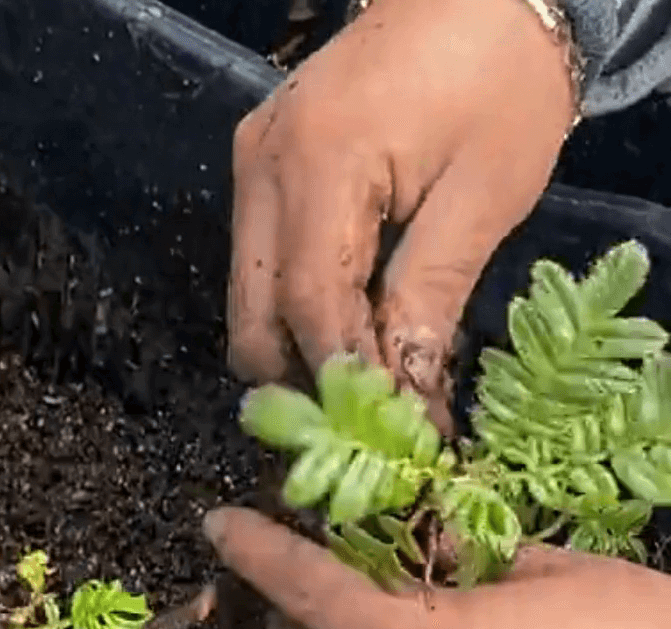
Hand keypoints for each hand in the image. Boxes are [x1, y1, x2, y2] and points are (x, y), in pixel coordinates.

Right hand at [228, 0, 576, 429]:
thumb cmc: (498, 81)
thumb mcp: (486, 194)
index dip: (344, 375)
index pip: (310, 302)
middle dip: (303, 378)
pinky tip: (348, 325)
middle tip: (367, 426)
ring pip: (247, 294)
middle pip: (253, 312)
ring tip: (365, 381)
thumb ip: (432, 293)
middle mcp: (262, 166)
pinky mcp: (257, 165)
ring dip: (297, 347)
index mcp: (321, 163)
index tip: (389, 430)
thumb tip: (408, 392)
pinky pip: (259, 259)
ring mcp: (250, 164)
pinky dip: (296, 304)